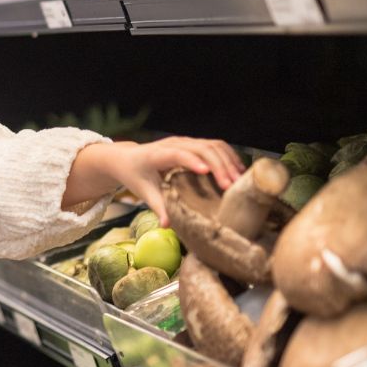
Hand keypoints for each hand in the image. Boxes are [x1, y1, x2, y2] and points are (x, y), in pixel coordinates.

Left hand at [69, 138, 243, 224]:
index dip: (191, 161)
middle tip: (231, 186)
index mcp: (156, 155)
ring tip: (238, 180)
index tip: (206, 172)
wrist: (127, 158)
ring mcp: (184, 141)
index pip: (176, 154)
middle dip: (219, 165)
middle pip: (201, 148)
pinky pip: (215, 145)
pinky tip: (238, 171)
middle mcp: (173, 143)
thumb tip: (168, 225)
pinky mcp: (192, 143)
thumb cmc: (136, 176)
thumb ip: (158, 207)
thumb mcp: (144, 192)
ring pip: (212, 145)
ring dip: (227, 161)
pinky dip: (228, 156)